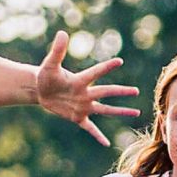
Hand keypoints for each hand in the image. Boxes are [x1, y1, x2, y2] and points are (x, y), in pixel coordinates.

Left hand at [33, 31, 140, 146]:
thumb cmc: (46, 75)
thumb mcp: (50, 64)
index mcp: (80, 80)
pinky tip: (107, 144)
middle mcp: (86, 93)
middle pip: (106, 92)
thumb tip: (62, 33)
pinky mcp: (77, 117)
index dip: (106, 67)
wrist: (40, 90)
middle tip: (136, 91)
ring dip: (120, 111)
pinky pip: (90, 127)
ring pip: (105, 109)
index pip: (95, 72)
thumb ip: (57, 50)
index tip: (119, 61)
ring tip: (137, 112)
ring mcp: (83, 106)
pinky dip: (98, 135)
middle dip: (120, 91)